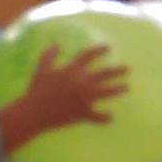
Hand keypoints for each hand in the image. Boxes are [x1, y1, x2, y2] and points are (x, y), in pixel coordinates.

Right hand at [0, 42, 128, 151]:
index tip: (108, 48)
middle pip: (104, 74)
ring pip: (106, 92)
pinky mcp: (83, 113)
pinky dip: (105, 117)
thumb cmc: (36, 89)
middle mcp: (82, 82)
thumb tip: (57, 43)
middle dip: (118, 70)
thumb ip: (49, 54)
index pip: (89, 56)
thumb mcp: (41, 68)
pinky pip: (98, 116)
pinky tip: (111, 116)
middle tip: (128, 69)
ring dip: (118, 89)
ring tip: (127, 87)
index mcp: (72, 70)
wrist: (34, 112)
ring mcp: (84, 98)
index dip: (99, 50)